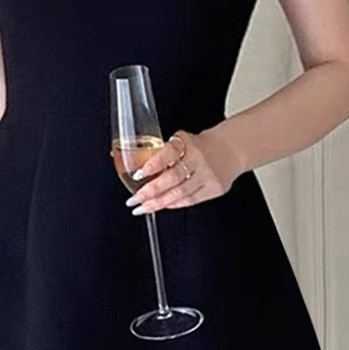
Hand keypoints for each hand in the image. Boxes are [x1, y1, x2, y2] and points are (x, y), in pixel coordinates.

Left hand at [123, 126, 243, 214]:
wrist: (230, 150)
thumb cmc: (198, 146)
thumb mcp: (180, 141)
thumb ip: (159, 153)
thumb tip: (119, 156)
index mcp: (188, 143)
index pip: (169, 153)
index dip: (154, 164)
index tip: (138, 174)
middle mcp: (199, 159)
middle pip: (173, 178)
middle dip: (151, 191)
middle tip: (134, 200)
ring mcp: (208, 175)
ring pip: (181, 193)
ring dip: (159, 203)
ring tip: (142, 208)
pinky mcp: (214, 188)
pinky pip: (190, 200)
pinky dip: (174, 204)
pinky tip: (161, 206)